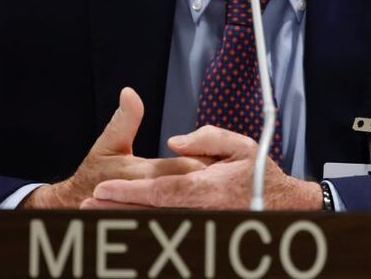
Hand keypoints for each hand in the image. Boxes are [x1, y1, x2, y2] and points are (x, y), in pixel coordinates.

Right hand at [22, 87, 209, 208]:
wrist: (77, 206)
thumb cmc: (93, 173)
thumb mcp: (107, 143)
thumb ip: (124, 119)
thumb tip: (130, 93)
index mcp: (140, 172)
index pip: (179, 167)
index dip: (202, 161)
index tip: (221, 155)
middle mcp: (148, 193)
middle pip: (188, 186)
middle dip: (210, 179)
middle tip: (231, 170)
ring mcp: (151, 209)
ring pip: (186, 204)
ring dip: (205, 197)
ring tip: (224, 190)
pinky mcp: (153, 218)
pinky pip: (178, 215)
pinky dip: (193, 209)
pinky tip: (209, 206)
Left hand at [81, 125, 320, 210]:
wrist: (285, 206)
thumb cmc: (261, 174)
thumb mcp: (241, 146)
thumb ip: (207, 138)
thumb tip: (173, 141)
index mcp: (206, 188)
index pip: (159, 191)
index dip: (128, 192)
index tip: (102, 190)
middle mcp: (200, 211)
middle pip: (149, 212)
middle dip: (116, 210)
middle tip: (85, 208)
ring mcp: (200, 224)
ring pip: (155, 224)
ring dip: (124, 221)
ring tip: (94, 217)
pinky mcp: (202, 231)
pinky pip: (169, 230)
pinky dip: (145, 228)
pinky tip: (125, 225)